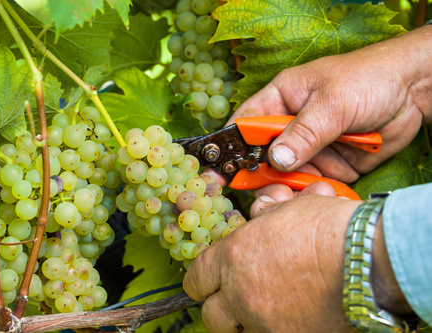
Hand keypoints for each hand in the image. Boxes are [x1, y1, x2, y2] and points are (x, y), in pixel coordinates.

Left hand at [183, 188, 410, 331]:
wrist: (368, 259)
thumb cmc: (331, 229)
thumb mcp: (289, 211)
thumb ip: (264, 219)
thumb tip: (259, 215)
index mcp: (234, 257)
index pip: (197, 277)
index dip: (201, 279)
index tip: (207, 281)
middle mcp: (241, 293)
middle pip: (210, 314)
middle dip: (219, 306)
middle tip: (233, 298)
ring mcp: (264, 322)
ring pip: (238, 331)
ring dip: (246, 319)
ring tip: (266, 306)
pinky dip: (275, 327)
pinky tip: (291, 315)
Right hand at [228, 25, 431, 183]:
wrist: (415, 91)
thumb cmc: (368, 80)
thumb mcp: (332, 102)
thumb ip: (304, 132)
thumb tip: (277, 161)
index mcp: (281, 100)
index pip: (246, 125)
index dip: (231, 148)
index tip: (219, 172)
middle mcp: (292, 127)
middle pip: (264, 158)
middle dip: (266, 174)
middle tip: (272, 187)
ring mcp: (312, 149)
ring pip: (290, 176)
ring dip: (297, 184)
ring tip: (310, 184)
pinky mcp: (333, 166)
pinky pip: (317, 185)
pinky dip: (320, 191)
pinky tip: (327, 188)